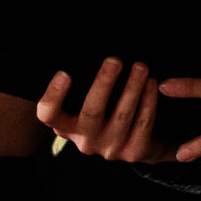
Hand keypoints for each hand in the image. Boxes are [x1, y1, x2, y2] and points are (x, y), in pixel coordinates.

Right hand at [37, 58, 169, 162]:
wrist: (138, 142)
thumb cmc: (107, 111)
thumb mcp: (87, 101)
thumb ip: (83, 84)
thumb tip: (88, 47)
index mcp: (66, 125)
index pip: (49, 115)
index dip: (53, 96)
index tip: (64, 73)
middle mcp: (85, 141)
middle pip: (91, 112)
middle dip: (104, 83)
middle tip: (115, 60)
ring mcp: (109, 149)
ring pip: (121, 116)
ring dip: (132, 88)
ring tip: (140, 67)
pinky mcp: (133, 153)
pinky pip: (143, 124)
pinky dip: (148, 101)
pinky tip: (152, 84)